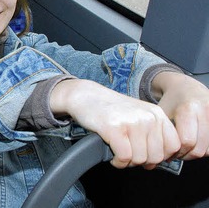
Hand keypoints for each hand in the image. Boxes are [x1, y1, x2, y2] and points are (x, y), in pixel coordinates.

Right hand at [51, 79, 179, 169]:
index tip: (146, 155)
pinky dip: (118, 162)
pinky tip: (112, 155)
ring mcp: (132, 122)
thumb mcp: (139, 115)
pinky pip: (124, 158)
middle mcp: (148, 117)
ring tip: (119, 153)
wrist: (85, 96)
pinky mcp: (114, 129)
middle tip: (129, 154)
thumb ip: (154, 132)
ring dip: (128, 162)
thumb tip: (160, 160)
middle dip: (142, 161)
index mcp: (157, 114)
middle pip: (156, 156)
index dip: (161, 156)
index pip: (174, 145)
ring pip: (140, 159)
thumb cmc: (110, 110)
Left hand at [153, 72, 208, 159]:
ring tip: (185, 148)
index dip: (176, 151)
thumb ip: (161, 132)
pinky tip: (195, 144)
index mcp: (188, 108)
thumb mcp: (161, 113)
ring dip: (196, 153)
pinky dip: (205, 148)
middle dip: (186, 155)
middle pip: (199, 148)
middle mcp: (206, 110)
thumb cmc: (171, 102)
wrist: (186, 87)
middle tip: (176, 153)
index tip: (169, 152)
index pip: (186, 141)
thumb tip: (159, 155)